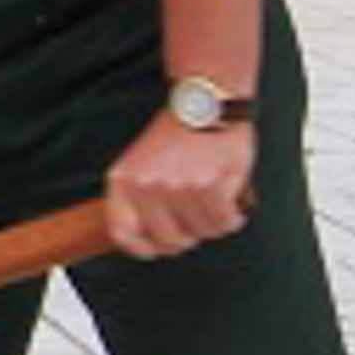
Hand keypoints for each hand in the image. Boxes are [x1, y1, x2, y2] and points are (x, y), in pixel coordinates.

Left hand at [102, 113, 254, 258]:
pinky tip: (231, 201)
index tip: (157, 249)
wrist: (204, 104)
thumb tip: (150, 238)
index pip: (123, 233)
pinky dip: (232, 217)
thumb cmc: (178, 136)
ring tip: (213, 199)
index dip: (143, 248)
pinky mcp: (208, 188)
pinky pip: (223, 223)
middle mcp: (145, 188)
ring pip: (200, 233)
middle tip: (197, 217)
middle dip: (187, 235)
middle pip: (168, 241)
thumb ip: (140, 199)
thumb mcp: (141, 164)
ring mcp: (177, 189)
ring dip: (212, 223)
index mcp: (122, 181)